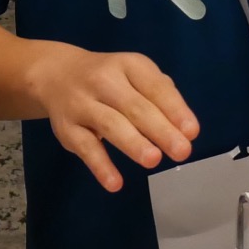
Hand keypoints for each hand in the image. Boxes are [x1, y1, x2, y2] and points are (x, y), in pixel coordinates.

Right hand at [21, 42, 198, 192]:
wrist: (56, 75)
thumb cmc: (110, 80)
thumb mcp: (135, 76)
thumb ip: (160, 97)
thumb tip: (184, 129)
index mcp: (128, 65)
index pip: (154, 87)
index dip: (174, 109)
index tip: (192, 132)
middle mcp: (104, 80)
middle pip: (134, 107)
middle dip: (160, 130)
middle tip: (182, 151)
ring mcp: (82, 104)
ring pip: (109, 124)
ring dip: (132, 143)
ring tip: (153, 160)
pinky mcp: (66, 128)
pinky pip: (84, 147)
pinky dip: (100, 165)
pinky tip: (115, 183)